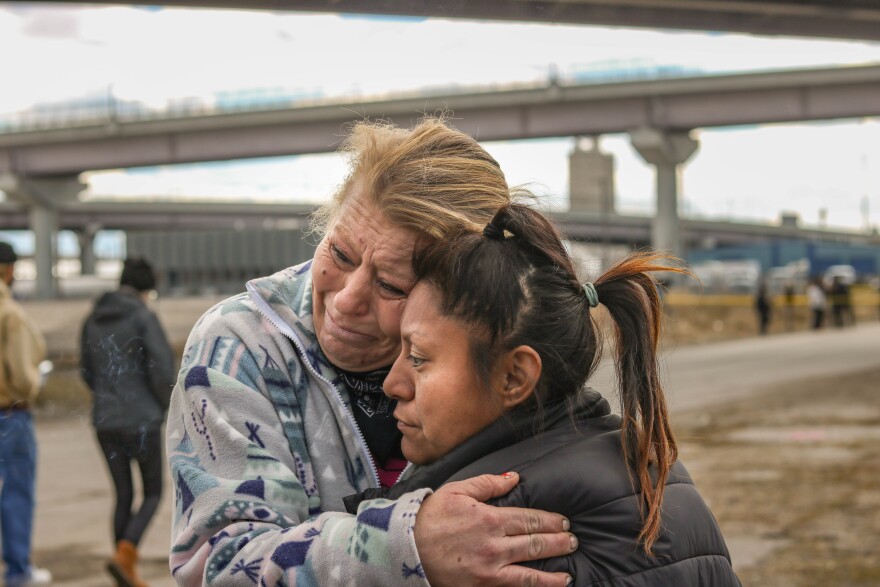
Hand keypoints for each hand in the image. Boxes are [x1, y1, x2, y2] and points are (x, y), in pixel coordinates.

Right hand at [414, 472, 575, 586]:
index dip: (549, 521)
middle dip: (558, 542)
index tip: (563, 521)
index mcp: (490, 519)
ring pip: (529, 573)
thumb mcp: (457, 491)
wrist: (406, 547)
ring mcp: (488, 570)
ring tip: (569, 573)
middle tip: (573, 541)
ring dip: (553, 573)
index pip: (529, 520)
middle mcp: (494, 546)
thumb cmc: (431, 517)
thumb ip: (488, 484)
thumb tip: (514, 478)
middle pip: (535, 544)